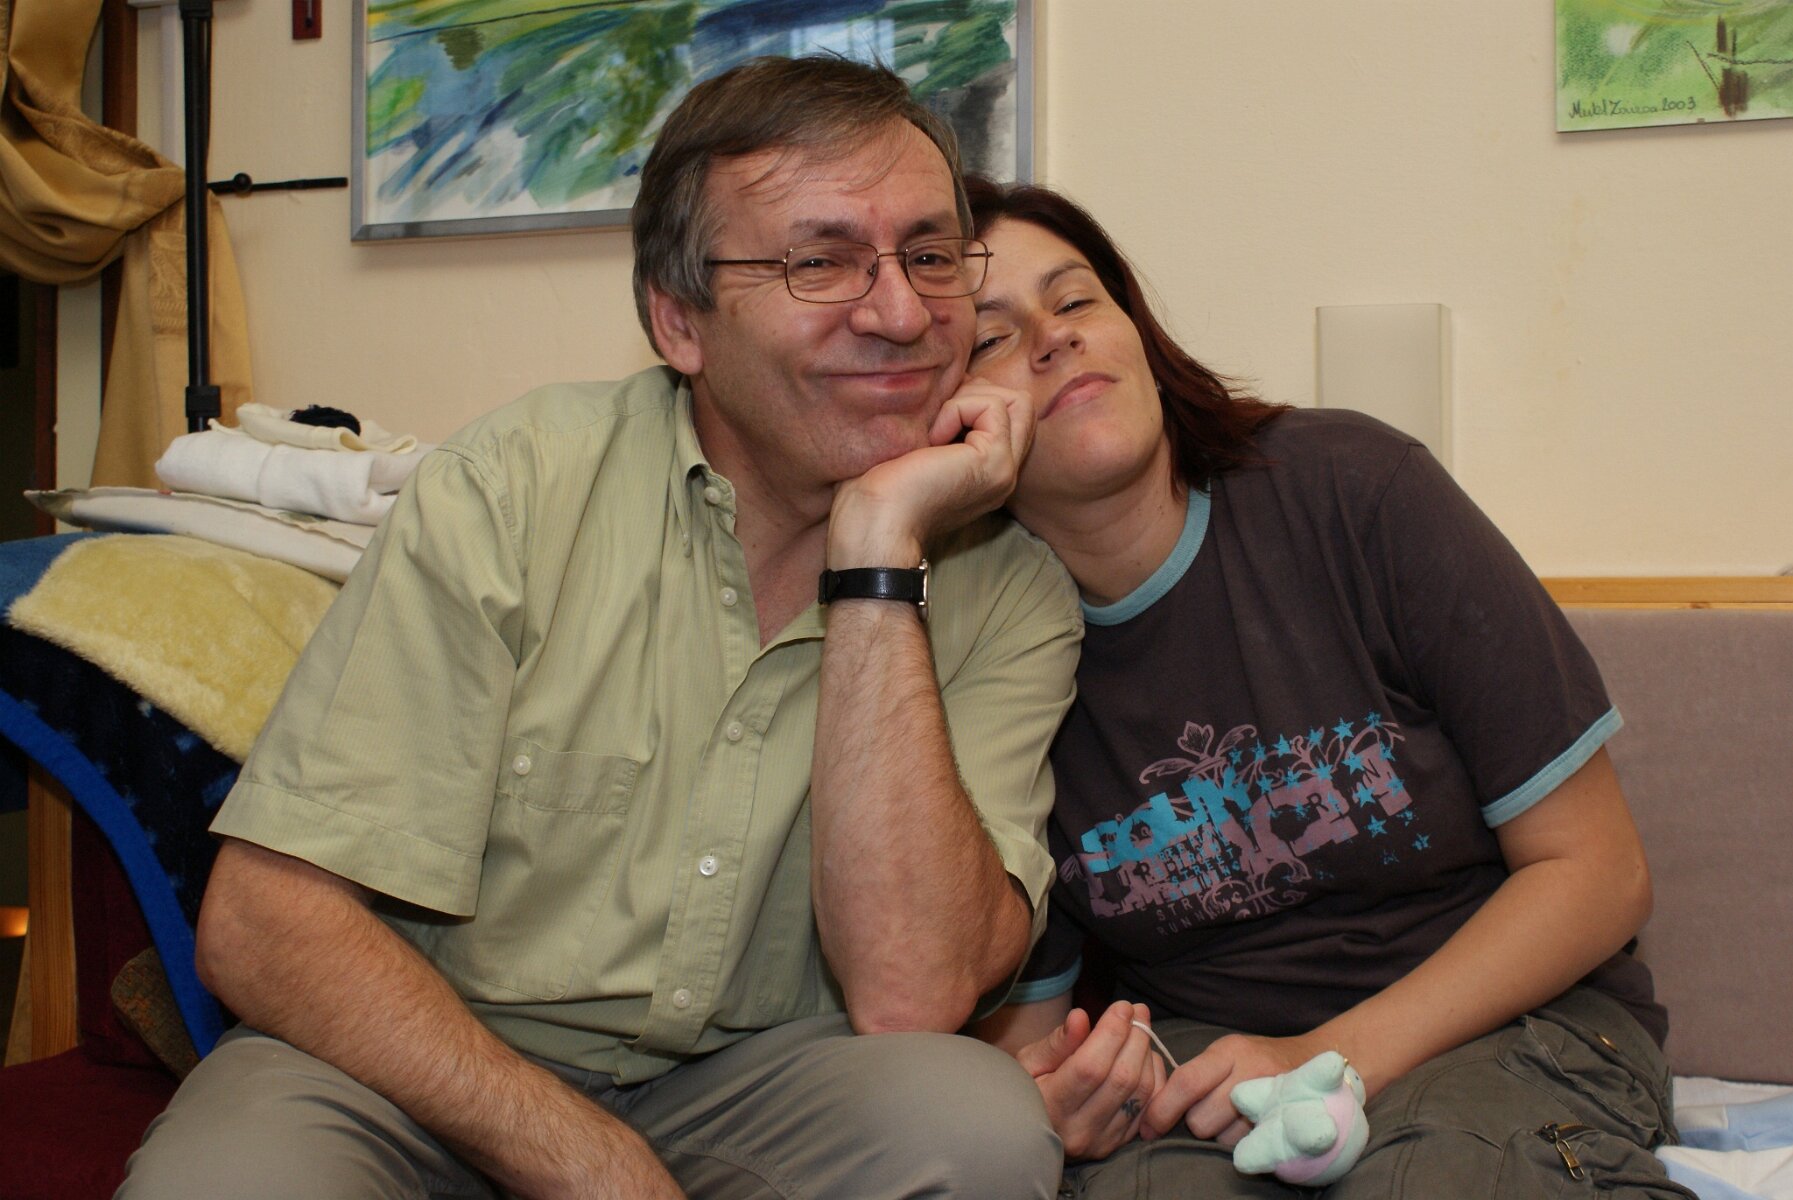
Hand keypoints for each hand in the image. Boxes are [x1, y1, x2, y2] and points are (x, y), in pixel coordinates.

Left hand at [826, 380, 1034, 566]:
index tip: (930, 414)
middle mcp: (1003, 472)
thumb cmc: (875, 488)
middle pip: (1019, 403)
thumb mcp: (915, 443)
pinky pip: (992, 406)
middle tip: (937, 413)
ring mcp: (1004, 469)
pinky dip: (957, 408)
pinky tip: (931, 438)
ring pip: (1015, 400)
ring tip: (933, 429)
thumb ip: (942, 419)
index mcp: (985, 471)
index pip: (1004, 411)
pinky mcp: (995, 462)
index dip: (969, 396)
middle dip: (977, 390)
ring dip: (968, 398)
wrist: (872, 525)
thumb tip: (951, 377)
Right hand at [1014, 1001, 1167, 1160]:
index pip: (1090, 1066)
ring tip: (1140, 1027)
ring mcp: (1103, 1141)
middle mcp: (1079, 1130)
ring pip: (1141, 1091)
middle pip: (1121, 1077)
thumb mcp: (1029, 1062)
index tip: (1121, 1006)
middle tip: (1136, 1011)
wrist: (1030, 1132)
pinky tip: (1145, 1055)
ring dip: (1147, 1053)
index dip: (1111, 1032)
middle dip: (1136, 1037)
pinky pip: (1151, 1106)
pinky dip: (1154, 1075)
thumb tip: (1080, 1017)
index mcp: (1051, 1108)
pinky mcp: (1120, 1143)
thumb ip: (1057, 1042)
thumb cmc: (1027, 1088)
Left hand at [1140, 1032, 1324, 1146]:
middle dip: (1197, 1124)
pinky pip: (1248, 1146)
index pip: (1186, 1082)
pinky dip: (1242, 1142)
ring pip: (1223, 1138)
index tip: (1148, 1128)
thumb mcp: (1225, 1054)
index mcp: (1228, 1051)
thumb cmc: (1256, 1060)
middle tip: (1210, 1112)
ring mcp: (1272, 1096)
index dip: (1162, 1110)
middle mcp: (1250, 1070)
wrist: (1315, 1059)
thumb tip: (1154, 1104)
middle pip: (1202, 1119)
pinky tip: (1250, 1125)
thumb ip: (1195, 1074)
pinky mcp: (1287, 1120)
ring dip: (1221, 1135)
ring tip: (1235, 1116)